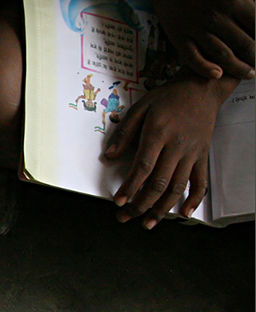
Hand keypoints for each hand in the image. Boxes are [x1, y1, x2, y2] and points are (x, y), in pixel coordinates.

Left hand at [104, 76, 226, 227]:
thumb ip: (124, 133)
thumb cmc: (168, 97)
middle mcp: (177, 146)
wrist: (202, 88)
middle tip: (126, 217)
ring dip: (162, 209)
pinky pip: (201, 182)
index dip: (130, 187)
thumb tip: (108, 156)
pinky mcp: (203, 156)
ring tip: (148, 223)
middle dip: (141, 204)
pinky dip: (195, 199)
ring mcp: (192, 153)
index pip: (143, 167)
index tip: (118, 202)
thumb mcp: (140, 108)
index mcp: (158, 134)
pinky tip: (184, 213)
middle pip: (159, 183)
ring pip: (178, 187)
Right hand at [145, 0, 254, 79]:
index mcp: (234, 0)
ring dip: (238, 68)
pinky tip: (217, 74)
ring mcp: (196, 28)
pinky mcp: (179, 36)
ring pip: (222, 55)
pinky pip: (193, 57)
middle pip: (244, 45)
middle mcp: (217, 17)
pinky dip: (206, 68)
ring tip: (248, 73)